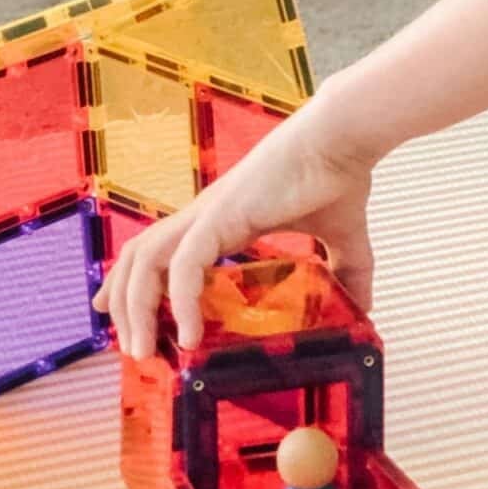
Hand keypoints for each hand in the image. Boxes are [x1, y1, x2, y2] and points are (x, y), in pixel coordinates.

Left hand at [93, 100, 375, 358]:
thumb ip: (347, 274)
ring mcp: (209, 213)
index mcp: (223, 219)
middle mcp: (205, 216)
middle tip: (132, 348)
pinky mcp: (221, 214)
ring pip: (146, 261)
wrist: (343, 138)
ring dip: (135, 307)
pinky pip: (185, 265)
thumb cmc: (338, 176)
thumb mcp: (341, 239)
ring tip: (143, 350)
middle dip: (123, 303)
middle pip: (138, 258)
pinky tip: (189, 335)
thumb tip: (364, 310)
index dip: (139, 284)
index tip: (130, 320)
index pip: (162, 252)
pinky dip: (179, 301)